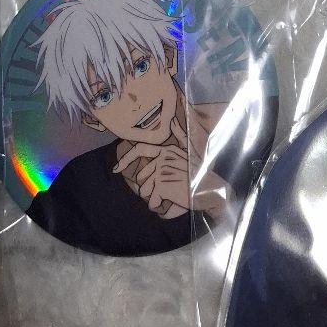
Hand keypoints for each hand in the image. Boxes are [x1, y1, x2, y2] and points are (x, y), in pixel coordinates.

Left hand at [114, 117, 231, 220]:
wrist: (211, 190)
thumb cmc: (201, 174)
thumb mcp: (192, 152)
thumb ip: (181, 136)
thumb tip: (174, 120)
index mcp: (167, 150)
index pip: (139, 150)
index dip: (125, 160)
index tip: (115, 169)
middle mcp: (162, 158)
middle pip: (142, 177)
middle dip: (149, 188)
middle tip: (166, 191)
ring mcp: (161, 171)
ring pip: (145, 191)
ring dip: (155, 197)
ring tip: (171, 196)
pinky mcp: (161, 185)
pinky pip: (151, 202)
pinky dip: (159, 206)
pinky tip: (170, 203)